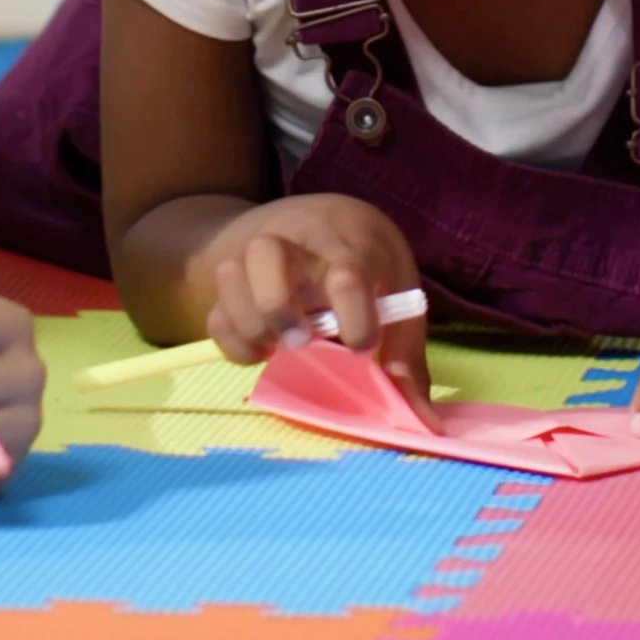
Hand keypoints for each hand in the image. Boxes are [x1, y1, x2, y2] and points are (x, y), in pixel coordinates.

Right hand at [203, 194, 431, 422]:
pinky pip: (216, 312)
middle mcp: (299, 243)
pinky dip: (233, 341)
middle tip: (301, 342)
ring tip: (280, 348)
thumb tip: (423, 421)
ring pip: (231, 275)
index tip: (362, 347)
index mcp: (352, 244)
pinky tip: (263, 350)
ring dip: (251, 324)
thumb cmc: (367, 261)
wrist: (314, 218)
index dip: (353, 317)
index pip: (347, 271)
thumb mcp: (398, 291)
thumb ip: (406, 357)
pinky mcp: (232, 281)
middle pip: (266, 253)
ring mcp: (258, 258)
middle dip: (276, 306)